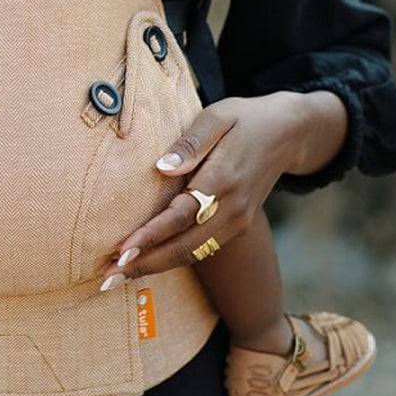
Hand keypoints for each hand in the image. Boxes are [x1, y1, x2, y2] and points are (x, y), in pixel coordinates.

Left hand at [100, 92, 302, 287]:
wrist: (287, 134)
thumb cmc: (244, 119)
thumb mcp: (217, 116)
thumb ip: (191, 143)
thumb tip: (161, 167)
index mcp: (223, 179)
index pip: (180, 215)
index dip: (150, 236)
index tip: (121, 251)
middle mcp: (232, 208)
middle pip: (183, 245)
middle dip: (145, 264)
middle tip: (108, 278)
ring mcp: (237, 221)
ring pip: (192, 253)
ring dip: (155, 267)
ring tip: (118, 278)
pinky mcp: (237, 225)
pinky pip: (201, 248)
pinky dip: (173, 260)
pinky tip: (148, 264)